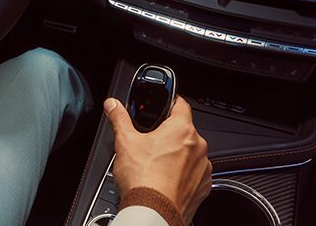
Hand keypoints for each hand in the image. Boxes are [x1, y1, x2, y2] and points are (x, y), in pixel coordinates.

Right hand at [105, 95, 211, 224]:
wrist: (153, 212)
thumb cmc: (143, 180)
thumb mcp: (125, 142)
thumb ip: (119, 118)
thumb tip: (113, 105)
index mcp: (181, 129)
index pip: (181, 105)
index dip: (171, 102)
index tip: (165, 106)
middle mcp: (198, 146)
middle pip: (184, 131)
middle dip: (169, 135)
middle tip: (152, 143)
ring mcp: (203, 168)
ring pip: (190, 153)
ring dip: (178, 155)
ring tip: (157, 165)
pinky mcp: (203, 186)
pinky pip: (195, 174)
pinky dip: (183, 175)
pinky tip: (166, 179)